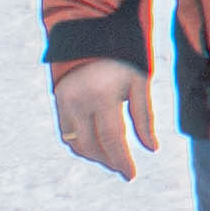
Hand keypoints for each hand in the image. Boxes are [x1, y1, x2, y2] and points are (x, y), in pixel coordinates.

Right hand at [54, 59, 160, 179]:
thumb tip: (152, 149)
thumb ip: (144, 118)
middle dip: (108, 161)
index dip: (122, 160)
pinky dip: (81, 144)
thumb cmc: (124, 59)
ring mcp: (64, 102)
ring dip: (94, 155)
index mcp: (102, 96)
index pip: (112, 138)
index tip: (131, 175)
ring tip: (113, 159)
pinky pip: (66, 133)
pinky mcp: (57, 101)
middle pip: (91, 145)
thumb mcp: (140, 84)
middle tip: (123, 168)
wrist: (92, 35)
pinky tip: (97, 147)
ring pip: (76, 143)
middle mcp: (78, 101)